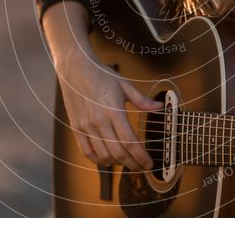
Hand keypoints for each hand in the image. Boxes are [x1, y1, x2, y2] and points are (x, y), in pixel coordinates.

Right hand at [56, 48, 162, 170]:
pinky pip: (87, 151)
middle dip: (132, 163)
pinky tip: (107, 159)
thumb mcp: (124, 84)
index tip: (149, 163)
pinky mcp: (76, 128)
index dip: (141, 156)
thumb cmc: (100, 74)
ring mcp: (86, 126)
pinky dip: (98, 160)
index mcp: (113, 111)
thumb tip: (159, 107)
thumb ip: (142, 100)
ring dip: (116, 163)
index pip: (130, 141)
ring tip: (126, 162)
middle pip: (118, 152)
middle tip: (141, 166)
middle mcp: (99, 121)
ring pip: (103, 155)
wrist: (75, 68)